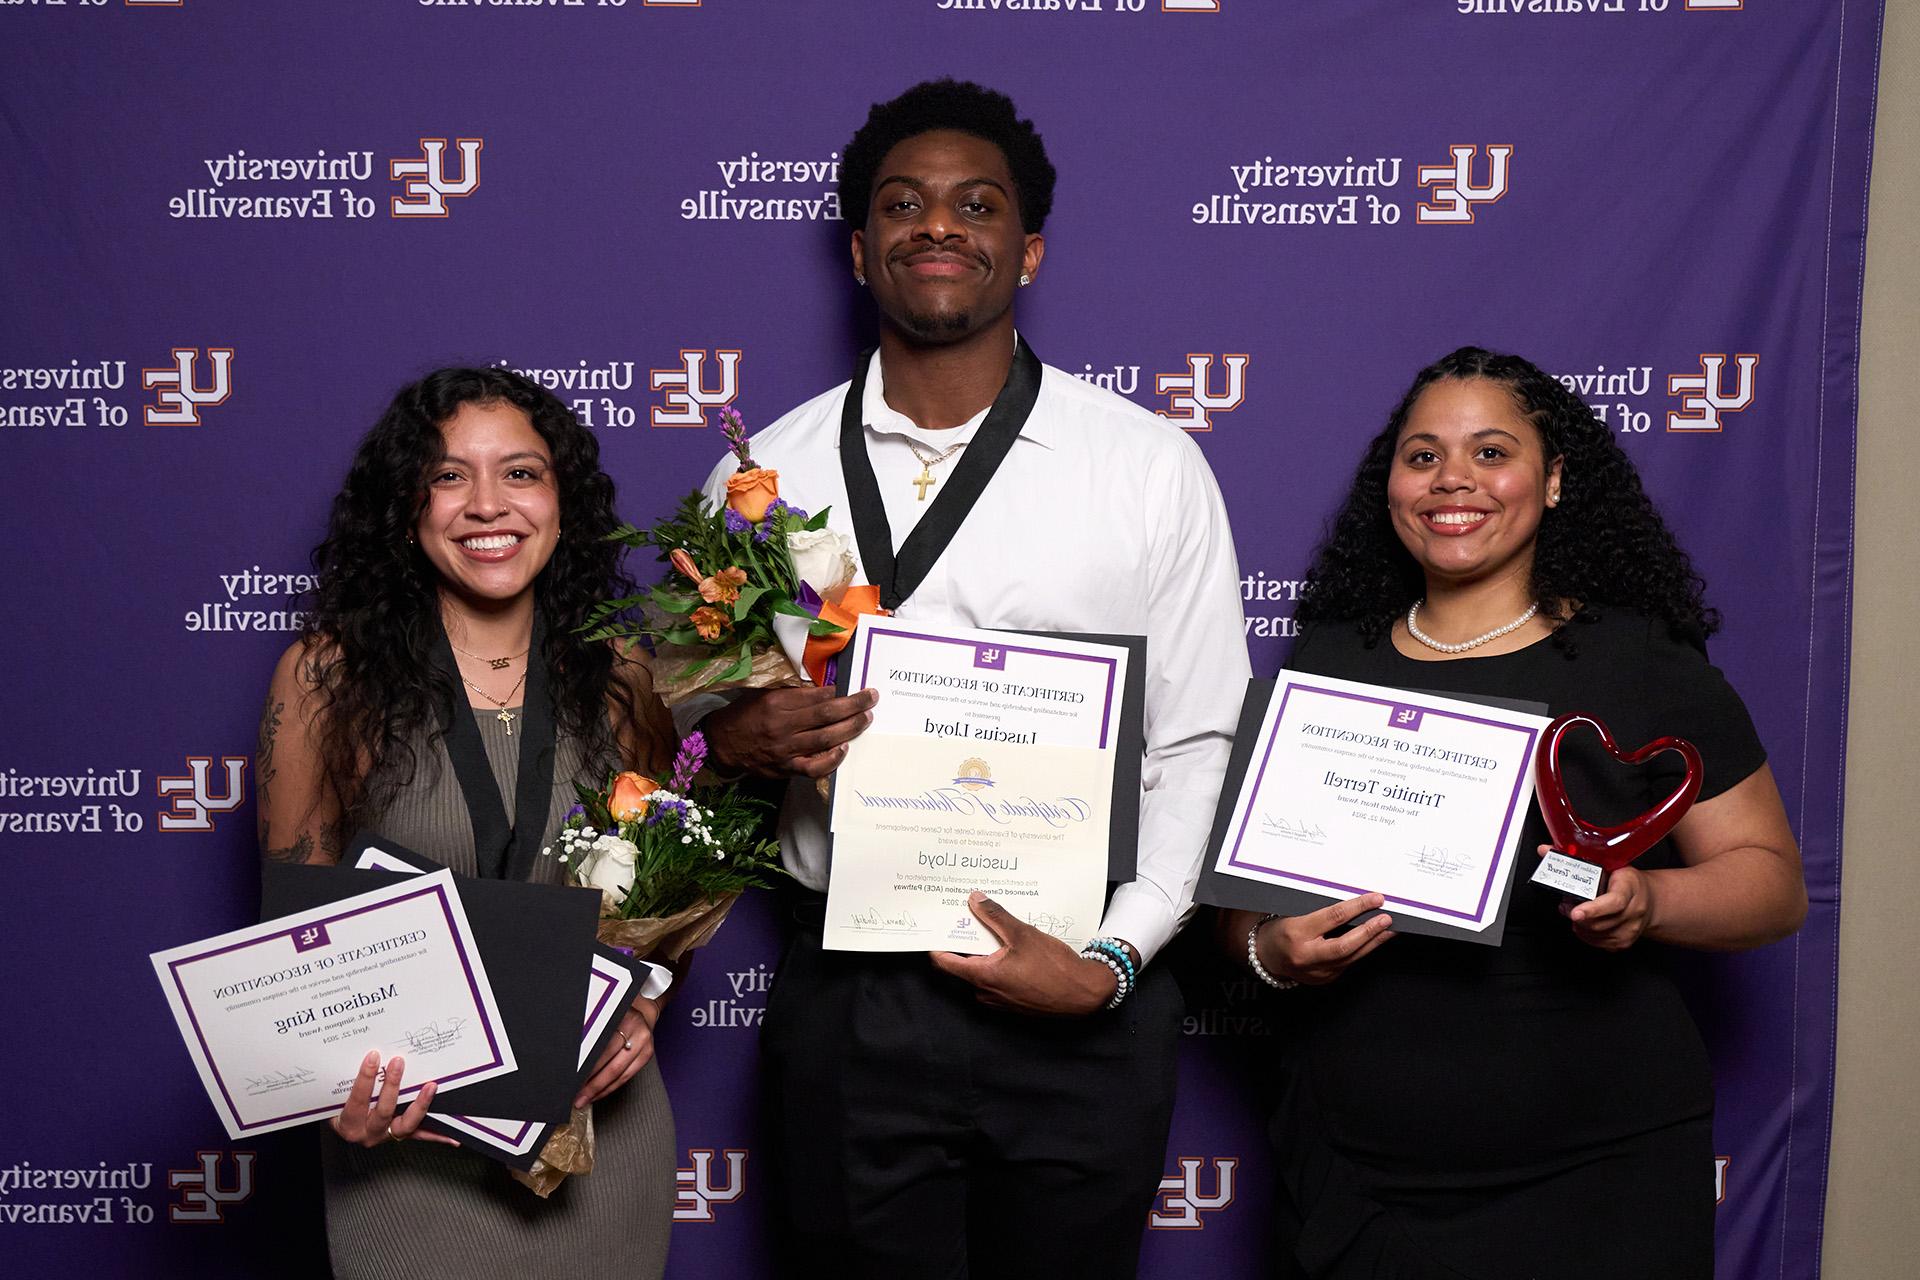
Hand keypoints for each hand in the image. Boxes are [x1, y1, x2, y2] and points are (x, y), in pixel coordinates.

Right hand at [330, 1052, 457, 1147]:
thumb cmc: (336, 1110)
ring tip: (430, 1087)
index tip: (373, 1057)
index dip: (365, 1079)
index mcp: (348, 1123)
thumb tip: (363, 1054)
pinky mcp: (400, 1135)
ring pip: (406, 1124)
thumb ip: (345, 1081)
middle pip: (383, 1111)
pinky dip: (437, 1136)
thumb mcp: (333, 1098)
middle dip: (392, 1085)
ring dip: (420, 1104)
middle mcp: (368, 1133)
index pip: (357, 1100)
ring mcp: (386, 1135)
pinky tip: (452, 1137)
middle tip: (399, 1062)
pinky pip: (420, 1135)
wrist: (343, 1128)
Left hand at [574, 994, 661, 1108]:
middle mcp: (637, 1031)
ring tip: (585, 1099)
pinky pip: (626, 1077)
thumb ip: (591, 1033)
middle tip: (576, 1096)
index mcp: (624, 1019)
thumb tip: (571, 1058)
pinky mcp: (646, 1055)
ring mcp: (644, 1044)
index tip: (572, 1079)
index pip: (602, 1048)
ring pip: (619, 1074)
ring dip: (600, 1090)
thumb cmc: (617, 1015)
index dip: (586, 1067)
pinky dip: (610, 1087)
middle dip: (592, 1085)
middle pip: (612, 1065)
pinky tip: (599, 1093)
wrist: (642, 1012)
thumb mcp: (604, 1017)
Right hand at [703, 686, 877, 778]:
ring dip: (851, 728)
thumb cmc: (744, 715)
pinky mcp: (786, 768)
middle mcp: (782, 726)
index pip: (814, 696)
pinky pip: (815, 767)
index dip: (836, 692)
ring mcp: (786, 750)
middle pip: (826, 715)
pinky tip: (844, 749)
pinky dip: (832, 759)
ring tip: (867, 718)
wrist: (721, 744)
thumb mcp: (763, 695)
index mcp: (776, 704)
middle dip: (853, 705)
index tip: (850, 686)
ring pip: (826, 739)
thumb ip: (791, 694)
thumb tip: (823, 690)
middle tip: (871, 697)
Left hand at [929, 892, 1119, 1016]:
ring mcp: (999, 1000)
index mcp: (982, 977)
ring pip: (981, 972)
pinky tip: (1012, 948)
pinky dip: (998, 963)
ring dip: (984, 952)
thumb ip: (996, 916)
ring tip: (994, 929)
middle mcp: (985, 992)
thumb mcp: (1023, 934)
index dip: (936, 944)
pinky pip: (996, 979)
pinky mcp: (1012, 1002)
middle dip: (965, 941)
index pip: (944, 963)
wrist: (1084, 994)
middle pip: (962, 965)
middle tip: (967, 918)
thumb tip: (975, 900)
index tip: (935, 926)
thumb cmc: (1054, 967)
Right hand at [1254, 893, 1394, 985]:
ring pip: (1352, 957)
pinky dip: (1363, 951)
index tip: (1375, 899)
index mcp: (1296, 933)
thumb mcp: (1294, 914)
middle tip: (1386, 918)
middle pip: (1345, 945)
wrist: (1266, 956)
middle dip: (1370, 931)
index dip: (1358, 907)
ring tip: (1389, 930)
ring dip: (1373, 943)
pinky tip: (1374, 942)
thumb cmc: (1280, 931)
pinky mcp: (1325, 979)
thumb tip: (1355, 904)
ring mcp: (1316, 972)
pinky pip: (1349, 963)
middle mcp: (1306, 956)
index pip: (1333, 918)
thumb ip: (1323, 912)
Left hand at [1558, 854, 1656, 950]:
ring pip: (1596, 934)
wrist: (1650, 900)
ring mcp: (1631, 929)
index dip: (1593, 909)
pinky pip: (1598, 943)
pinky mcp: (1625, 942)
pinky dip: (1586, 934)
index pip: (1614, 902)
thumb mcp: (1608, 863)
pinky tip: (1584, 922)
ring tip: (1573, 912)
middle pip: (1599, 922)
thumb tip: (1545, 850)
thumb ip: (1574, 857)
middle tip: (1565, 906)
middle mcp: (1634, 911)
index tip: (1576, 912)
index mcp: (1630, 888)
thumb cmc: (1626, 881)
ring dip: (1579, 925)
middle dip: (1576, 916)